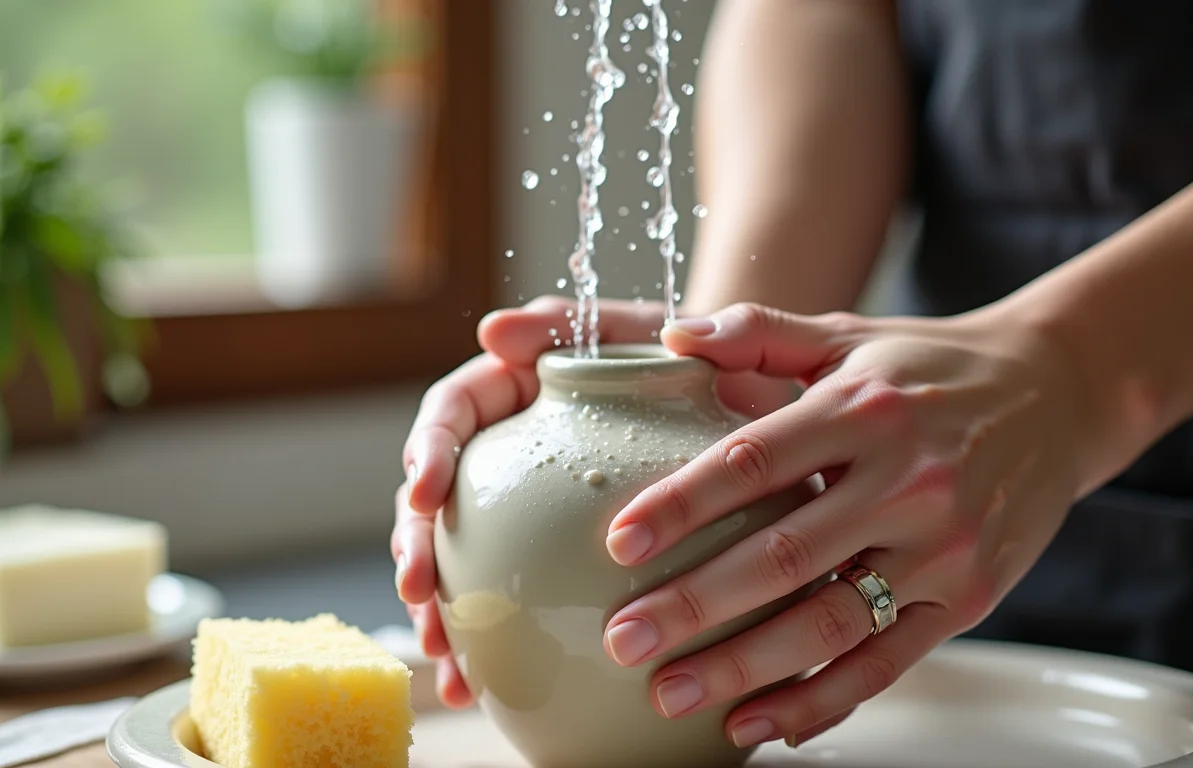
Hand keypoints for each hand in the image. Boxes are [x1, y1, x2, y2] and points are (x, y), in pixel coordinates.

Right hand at [392, 296, 794, 707]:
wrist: (763, 411)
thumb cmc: (706, 360)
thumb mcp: (653, 332)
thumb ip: (585, 321)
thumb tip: (491, 330)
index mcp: (521, 387)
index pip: (454, 410)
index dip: (429, 450)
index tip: (426, 493)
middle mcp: (516, 445)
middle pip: (441, 492)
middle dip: (418, 543)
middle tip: (419, 589)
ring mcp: (532, 502)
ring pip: (464, 552)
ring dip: (441, 605)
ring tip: (443, 652)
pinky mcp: (557, 553)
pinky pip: (514, 595)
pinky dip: (489, 640)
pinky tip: (479, 685)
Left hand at [600, 303, 1086, 746]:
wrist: (1059, 395)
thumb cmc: (932, 367)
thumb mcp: (849, 332)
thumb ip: (761, 331)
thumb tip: (676, 336)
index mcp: (866, 408)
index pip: (756, 460)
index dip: (683, 503)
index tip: (619, 542)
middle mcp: (909, 481)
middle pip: (783, 555)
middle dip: (695, 604)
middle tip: (623, 638)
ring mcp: (943, 548)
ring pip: (830, 623)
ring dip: (744, 667)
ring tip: (670, 692)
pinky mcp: (966, 599)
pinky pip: (885, 663)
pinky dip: (821, 700)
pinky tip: (758, 720)